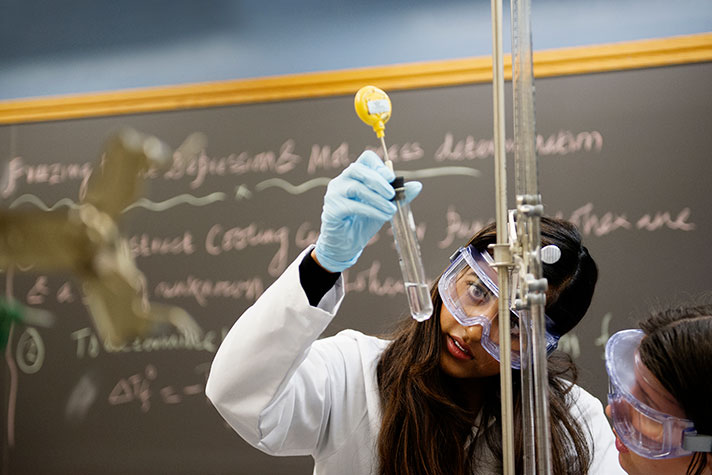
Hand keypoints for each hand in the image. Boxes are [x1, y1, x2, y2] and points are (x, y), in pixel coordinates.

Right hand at [314, 151, 421, 272]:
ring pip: (356, 187)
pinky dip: (370, 210)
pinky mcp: (332, 209)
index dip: (379, 166)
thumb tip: (418, 186)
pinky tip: (382, 216)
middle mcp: (341, 180)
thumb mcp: (384, 207)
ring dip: (377, 198)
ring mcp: (334, 194)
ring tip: (390, 210)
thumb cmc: (363, 222)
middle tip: (392, 194)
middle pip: (357, 168)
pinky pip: (352, 206)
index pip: (366, 158)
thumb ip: (398, 196)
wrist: (347, 244)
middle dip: (378, 180)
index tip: (391, 179)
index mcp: (355, 175)